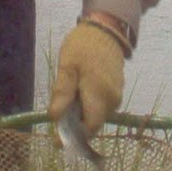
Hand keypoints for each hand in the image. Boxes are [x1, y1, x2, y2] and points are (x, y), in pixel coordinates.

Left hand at [48, 17, 126, 135]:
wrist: (105, 30)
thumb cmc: (83, 46)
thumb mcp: (66, 67)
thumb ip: (62, 93)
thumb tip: (55, 118)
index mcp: (100, 95)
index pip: (89, 128)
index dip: (73, 137)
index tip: (57, 140)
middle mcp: (112, 100)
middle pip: (92, 124)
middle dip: (75, 126)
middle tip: (58, 114)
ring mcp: (116, 96)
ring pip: (96, 117)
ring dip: (81, 115)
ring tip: (67, 99)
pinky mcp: (116, 92)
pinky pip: (101, 108)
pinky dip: (88, 107)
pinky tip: (78, 94)